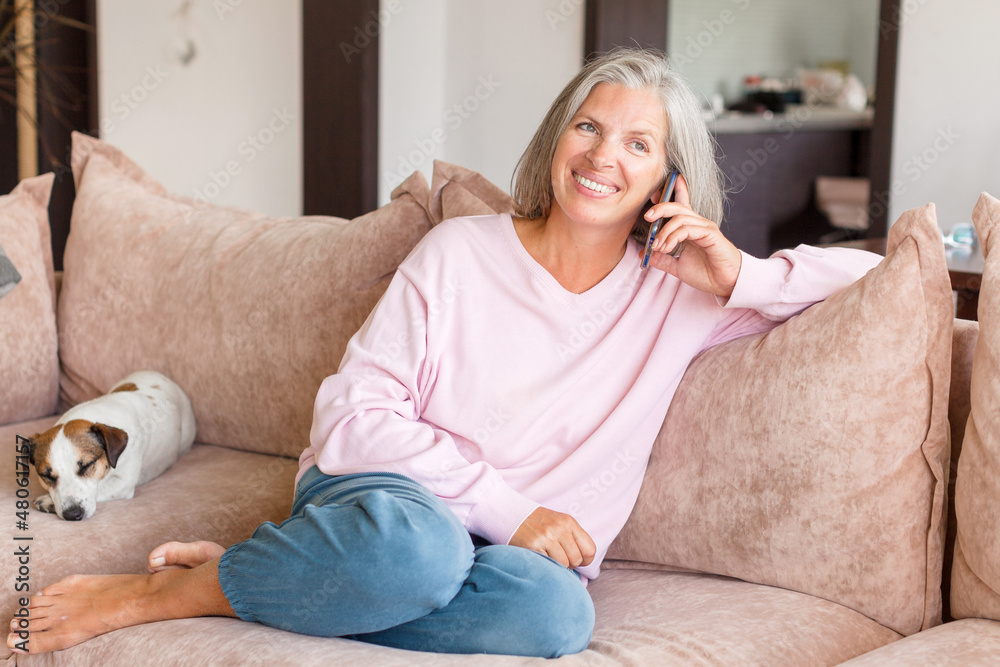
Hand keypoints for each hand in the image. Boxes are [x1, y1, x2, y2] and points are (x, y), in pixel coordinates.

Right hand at [509, 507, 595, 568]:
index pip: (589, 549)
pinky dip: (546, 564)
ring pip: (564, 564)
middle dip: (570, 564)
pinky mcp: (534, 546)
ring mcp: (546, 537)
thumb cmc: (536, 521)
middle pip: (577, 559)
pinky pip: (548, 564)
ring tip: (550, 558)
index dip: (586, 559)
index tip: (578, 561)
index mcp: (569, 522)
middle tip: (560, 559)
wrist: (510, 513)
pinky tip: (540, 556)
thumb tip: (583, 560)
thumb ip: (572, 537)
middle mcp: (559, 528)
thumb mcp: (558, 522)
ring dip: (558, 566)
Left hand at [644, 174, 741, 297]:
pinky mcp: (710, 235)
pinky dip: (673, 237)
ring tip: (657, 246)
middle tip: (647, 217)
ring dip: (664, 231)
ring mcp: (705, 228)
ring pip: (680, 218)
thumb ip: (662, 259)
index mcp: (690, 228)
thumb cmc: (706, 273)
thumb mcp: (678, 267)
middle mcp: (698, 224)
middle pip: (677, 206)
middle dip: (660, 208)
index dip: (669, 195)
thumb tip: (644, 254)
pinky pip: (688, 229)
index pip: (680, 205)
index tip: (653, 194)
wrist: (725, 284)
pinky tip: (667, 248)